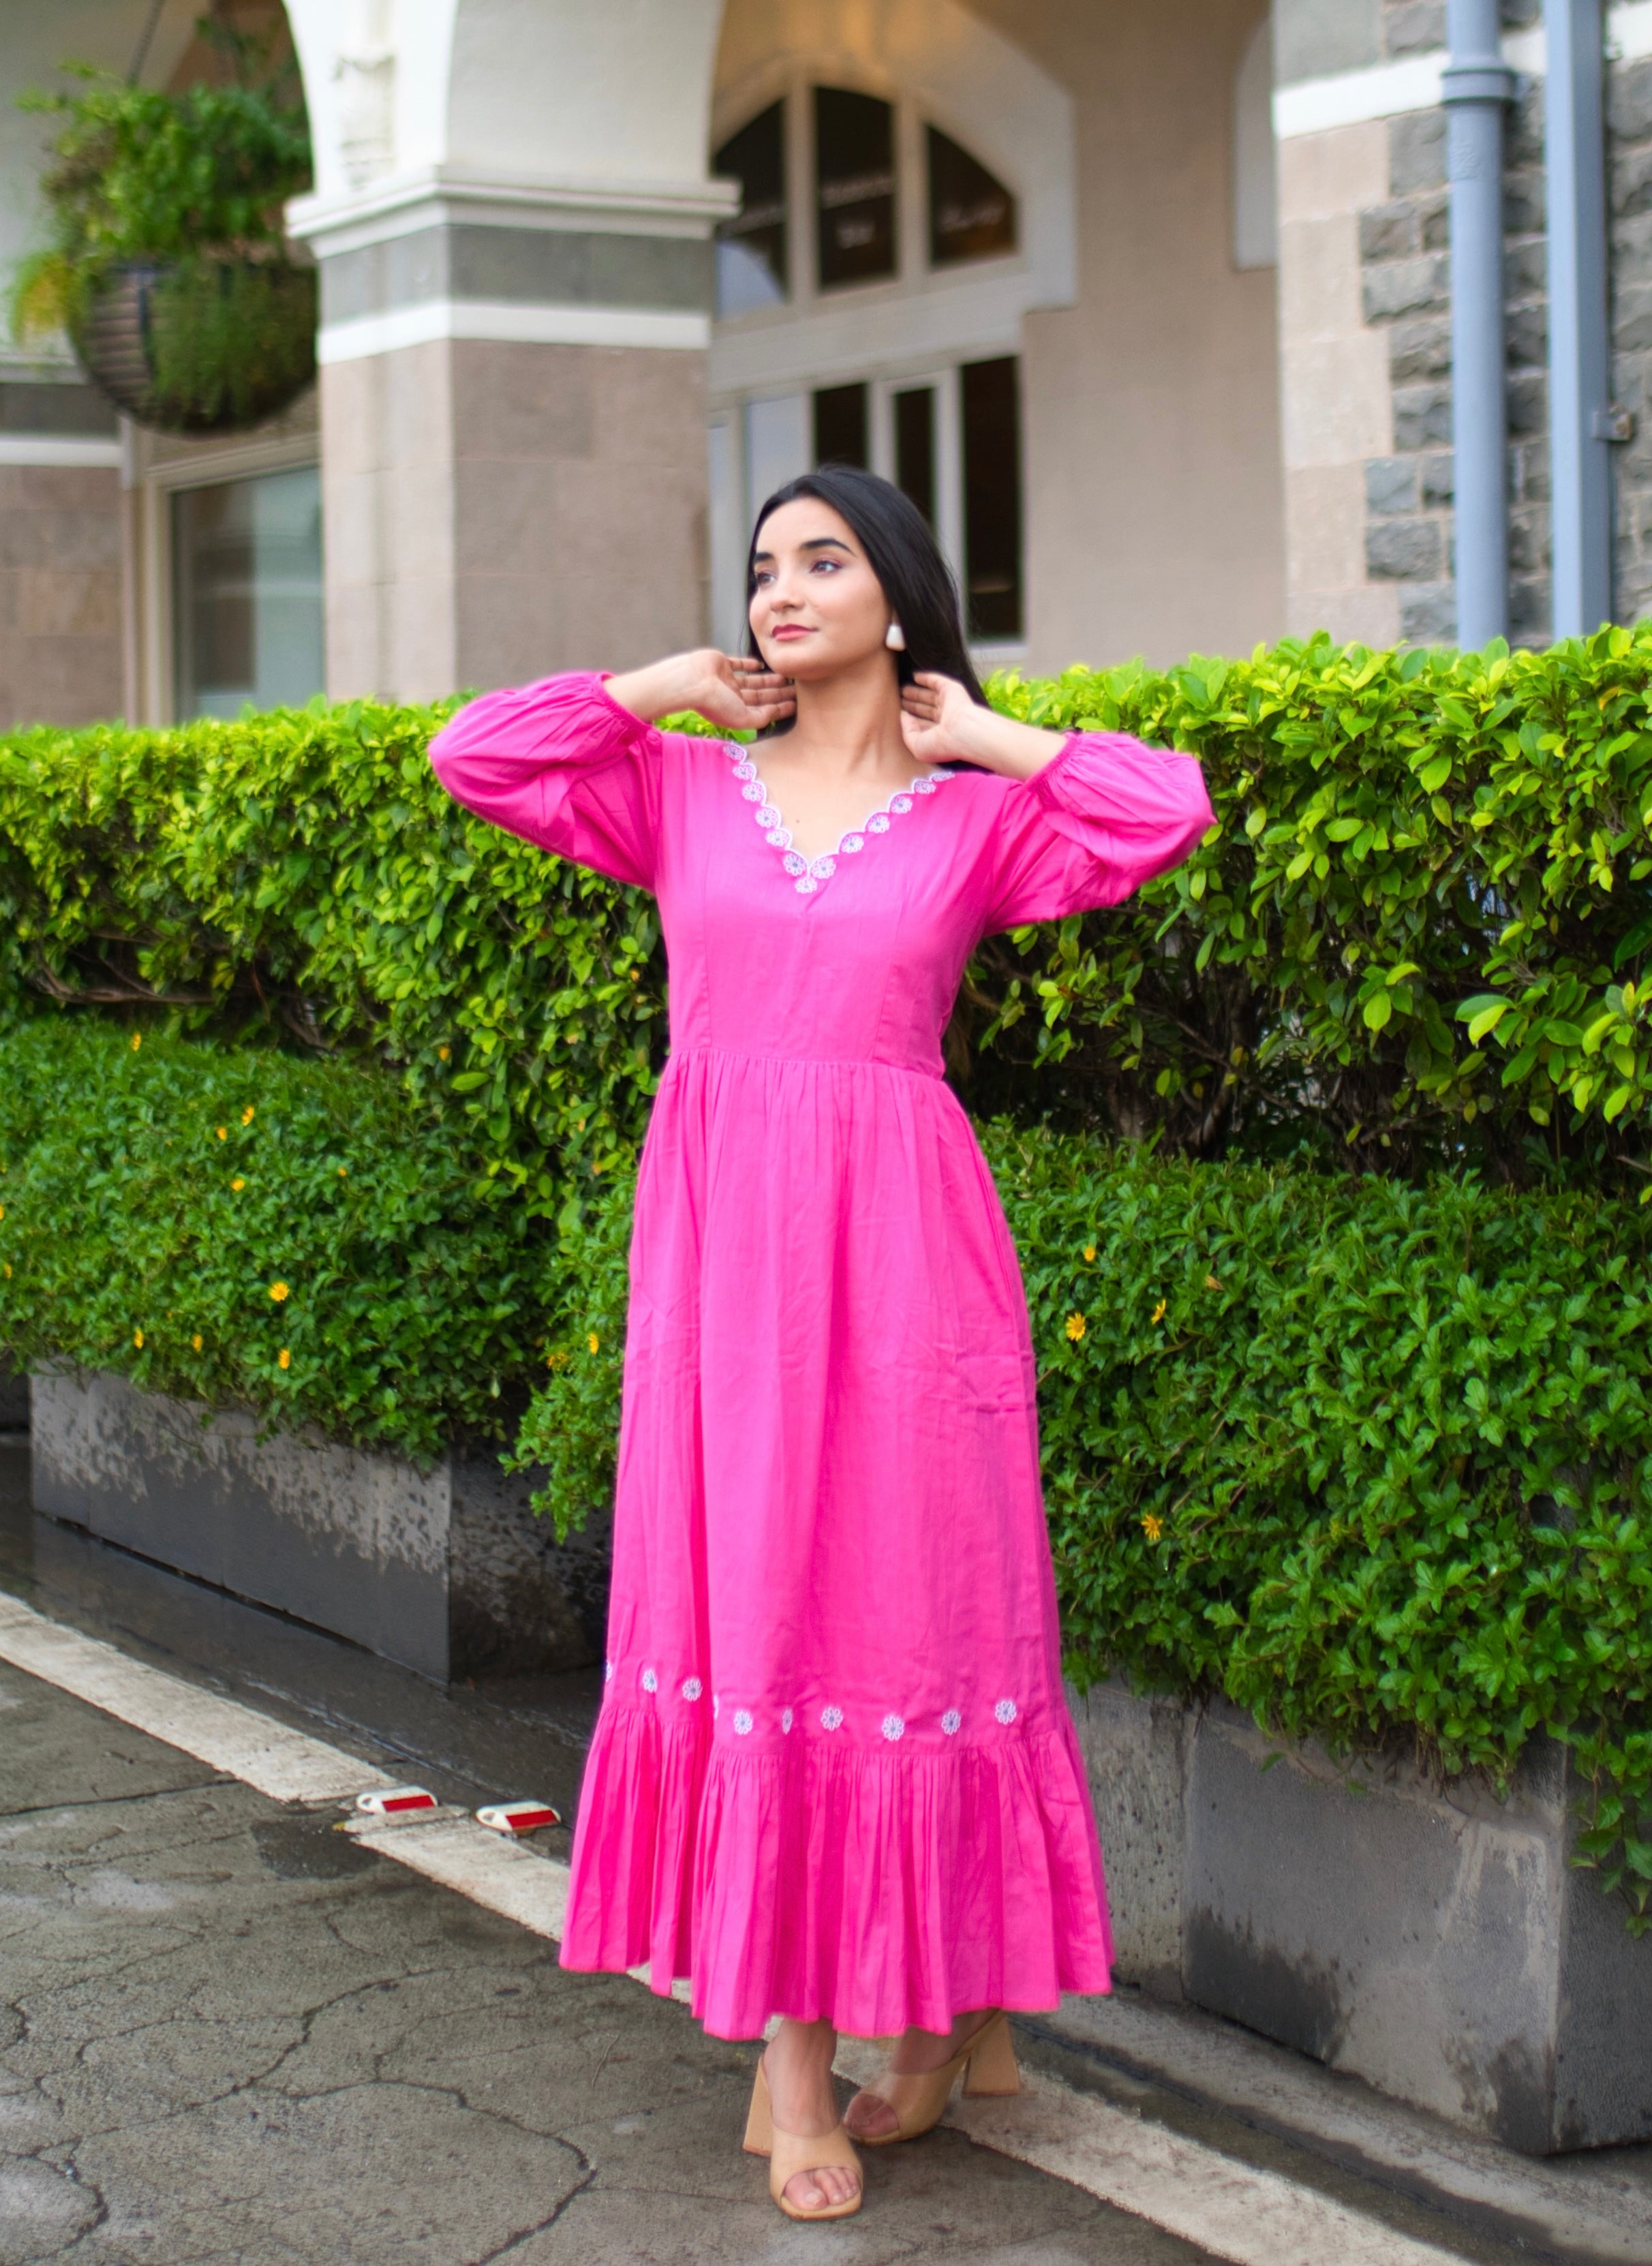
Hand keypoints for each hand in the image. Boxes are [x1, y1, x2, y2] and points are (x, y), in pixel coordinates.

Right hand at [607, 649, 794, 731]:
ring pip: (753, 681)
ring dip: (769, 679)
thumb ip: (761, 717)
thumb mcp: (742, 718)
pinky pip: (738, 664)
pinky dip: (749, 665)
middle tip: (798, 688)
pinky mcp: (721, 664)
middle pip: (762, 696)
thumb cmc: (714, 703)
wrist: (691, 681)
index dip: (780, 708)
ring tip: (786, 676)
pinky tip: (761, 665)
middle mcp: (732, 698)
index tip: (797, 704)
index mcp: (737, 713)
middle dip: (779, 693)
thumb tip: (776, 713)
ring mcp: (726, 680)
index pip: (764, 711)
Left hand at [900, 672, 1063, 777]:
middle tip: (900, 695)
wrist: (971, 734)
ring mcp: (952, 705)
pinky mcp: (954, 691)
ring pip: (930, 696)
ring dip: (917, 691)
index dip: (913, 718)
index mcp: (944, 735)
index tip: (901, 712)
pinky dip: (926, 677)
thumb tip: (901, 716)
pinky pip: (938, 681)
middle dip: (914, 703)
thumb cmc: (953, 747)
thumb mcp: (921, 748)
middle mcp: (947, 720)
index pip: (927, 725)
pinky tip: (917, 674)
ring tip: (904, 686)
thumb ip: (909, 734)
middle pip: (927, 709)